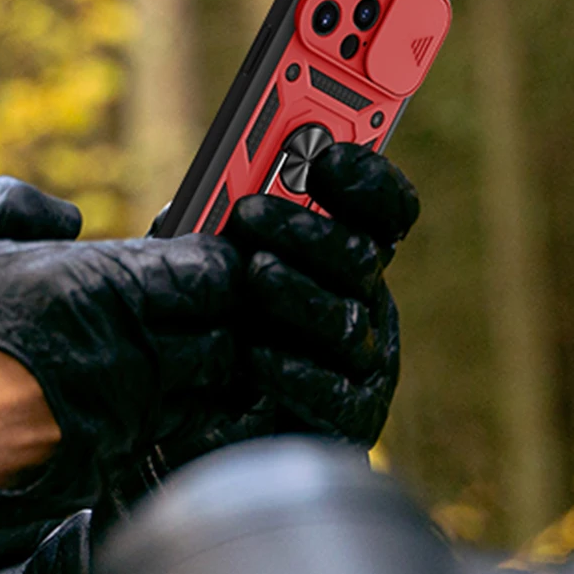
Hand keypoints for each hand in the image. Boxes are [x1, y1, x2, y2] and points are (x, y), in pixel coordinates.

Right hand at [0, 177, 240, 507]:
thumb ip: (19, 203)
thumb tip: (69, 218)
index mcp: (89, 286)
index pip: (208, 273)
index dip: (215, 260)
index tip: (205, 253)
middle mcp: (118, 353)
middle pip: (225, 334)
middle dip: (219, 313)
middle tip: (195, 298)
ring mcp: (114, 416)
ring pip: (207, 390)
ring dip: (199, 364)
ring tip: (169, 343)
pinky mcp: (100, 464)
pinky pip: (168, 431)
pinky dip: (169, 409)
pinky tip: (135, 389)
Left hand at [220, 141, 417, 448]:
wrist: (190, 410)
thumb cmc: (200, 315)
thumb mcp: (200, 255)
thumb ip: (211, 216)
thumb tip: (211, 189)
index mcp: (339, 249)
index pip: (383, 206)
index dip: (366, 177)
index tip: (327, 156)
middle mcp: (363, 298)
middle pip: (361, 255)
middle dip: (305, 229)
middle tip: (248, 212)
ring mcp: (363, 359)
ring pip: (347, 320)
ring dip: (297, 293)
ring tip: (252, 275)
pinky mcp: (350, 417)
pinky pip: (336, 394)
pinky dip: (294, 371)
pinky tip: (255, 356)